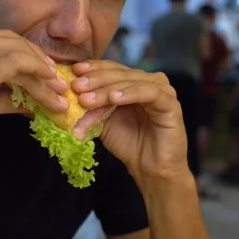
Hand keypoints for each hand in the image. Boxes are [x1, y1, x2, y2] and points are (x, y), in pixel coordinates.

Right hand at [0, 29, 68, 162]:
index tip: (48, 72)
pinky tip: (49, 91)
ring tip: (60, 95)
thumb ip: (7, 92)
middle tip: (60, 83)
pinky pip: (17, 66)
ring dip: (44, 76)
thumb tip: (36, 100)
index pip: (5, 39)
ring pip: (19, 55)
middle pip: (15, 43)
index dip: (31, 54)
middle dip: (41, 62)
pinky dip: (37, 76)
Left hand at [70, 61, 188, 182]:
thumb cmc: (128, 144)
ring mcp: (162, 91)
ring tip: (88, 98)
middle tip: (76, 86)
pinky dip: (130, 93)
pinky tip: (114, 99)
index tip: (73, 71)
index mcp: (133, 83)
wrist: (150, 169)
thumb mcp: (103, 122)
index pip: (111, 68)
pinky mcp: (171, 104)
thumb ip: (91, 107)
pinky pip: (149, 93)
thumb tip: (67, 96)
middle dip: (95, 79)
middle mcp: (148, 82)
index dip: (93, 68)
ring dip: (107, 89)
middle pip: (119, 73)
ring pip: (131, 82)